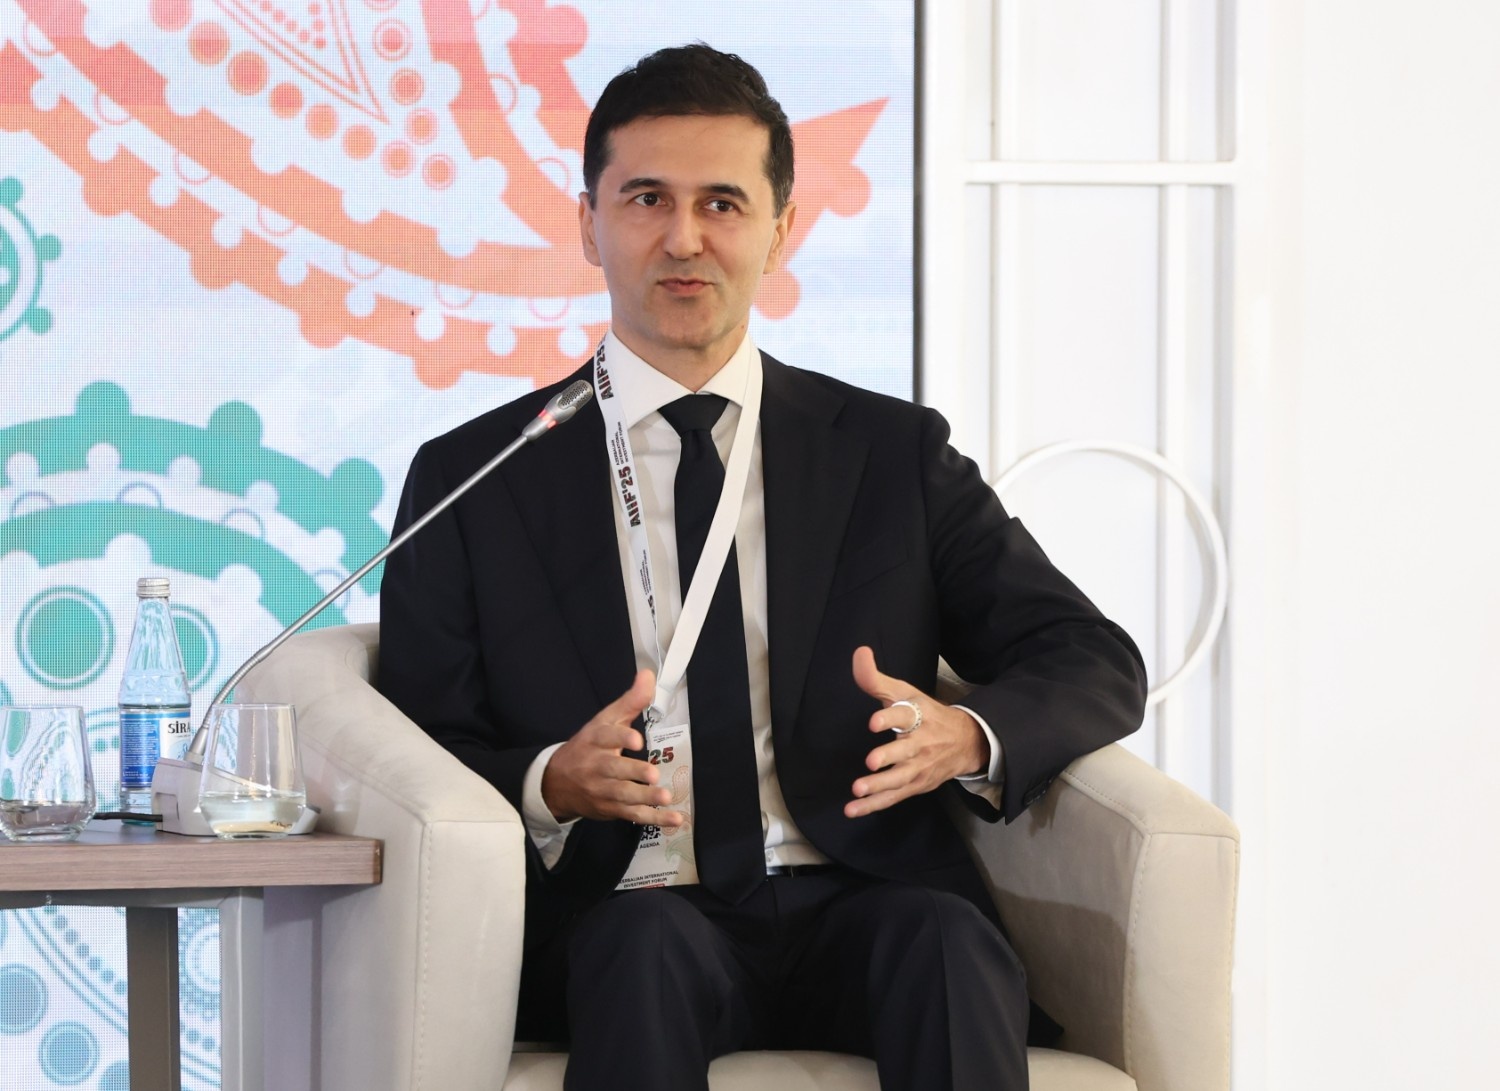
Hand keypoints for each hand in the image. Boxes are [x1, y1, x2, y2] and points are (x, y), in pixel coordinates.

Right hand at [541, 669, 687, 827]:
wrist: (556, 783)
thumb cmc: (588, 747)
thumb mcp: (605, 721)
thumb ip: (630, 700)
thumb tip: (648, 674)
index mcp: (596, 740)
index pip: (606, 737)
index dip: (621, 738)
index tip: (637, 740)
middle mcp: (597, 766)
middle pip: (614, 769)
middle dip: (633, 772)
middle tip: (652, 774)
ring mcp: (603, 790)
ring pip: (623, 795)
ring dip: (645, 798)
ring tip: (665, 796)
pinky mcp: (611, 809)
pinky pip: (634, 816)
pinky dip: (655, 819)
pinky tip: (675, 819)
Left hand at [845, 646, 988, 817]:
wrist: (966, 742)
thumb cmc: (926, 714)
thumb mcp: (904, 692)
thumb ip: (876, 678)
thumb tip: (859, 653)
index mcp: (918, 715)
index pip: (904, 714)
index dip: (889, 717)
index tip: (874, 721)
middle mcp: (921, 742)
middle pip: (905, 750)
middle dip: (889, 756)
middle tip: (871, 761)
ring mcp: (919, 766)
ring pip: (900, 778)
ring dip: (879, 786)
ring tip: (858, 789)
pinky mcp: (916, 785)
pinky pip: (893, 797)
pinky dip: (873, 804)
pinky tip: (852, 809)